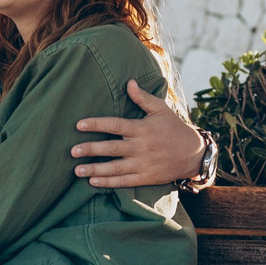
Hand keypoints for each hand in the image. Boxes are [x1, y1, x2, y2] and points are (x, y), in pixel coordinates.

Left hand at [72, 80, 204, 186]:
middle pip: (112, 148)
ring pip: (115, 168)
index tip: (79, 125)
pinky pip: (124, 181)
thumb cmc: (174, 129)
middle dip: (91, 150)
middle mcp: (141, 147)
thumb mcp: (161, 110)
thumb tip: (128, 82)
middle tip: (72, 151)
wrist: (193, 154)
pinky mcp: (145, 177)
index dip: (96, 124)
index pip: (115, 125)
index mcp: (142, 129)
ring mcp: (143, 164)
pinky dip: (108, 183)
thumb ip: (142, 98)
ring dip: (95, 170)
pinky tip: (93, 182)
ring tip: (77, 170)